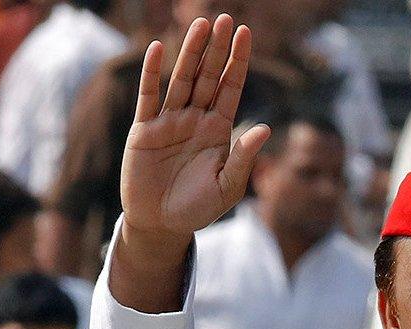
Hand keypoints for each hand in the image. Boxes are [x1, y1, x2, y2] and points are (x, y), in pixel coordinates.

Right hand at [121, 14, 269, 239]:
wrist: (162, 225)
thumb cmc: (198, 209)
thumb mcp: (226, 187)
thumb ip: (243, 159)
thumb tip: (265, 129)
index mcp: (218, 130)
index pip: (230, 88)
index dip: (238, 62)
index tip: (246, 34)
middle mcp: (195, 120)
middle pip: (208, 77)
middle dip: (217, 49)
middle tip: (226, 18)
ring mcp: (169, 122)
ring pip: (181, 80)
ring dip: (191, 52)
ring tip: (201, 24)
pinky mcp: (145, 131)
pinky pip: (149, 97)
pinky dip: (153, 74)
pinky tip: (159, 49)